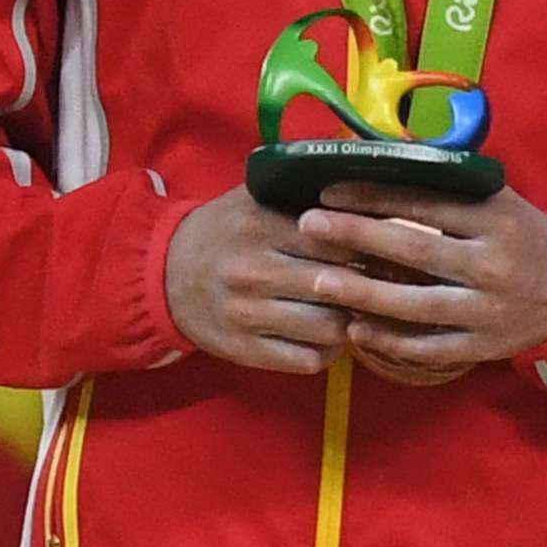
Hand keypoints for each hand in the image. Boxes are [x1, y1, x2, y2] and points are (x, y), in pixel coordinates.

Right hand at [165, 185, 379, 376]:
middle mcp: (251, 271)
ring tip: (357, 310)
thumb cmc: (227, 231)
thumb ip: (304, 192)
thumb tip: (371, 186)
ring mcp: (246, 315)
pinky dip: (329, 351)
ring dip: (353, 322)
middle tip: (382, 284)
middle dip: (368, 286)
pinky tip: (330, 336)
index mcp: (259, 227)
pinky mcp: (244, 350)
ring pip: (329, 327)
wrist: (164, 272)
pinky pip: (308, 360)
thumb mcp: (256, 198)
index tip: (382, 249)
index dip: (369, 247)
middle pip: (338, 286)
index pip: (337, 240)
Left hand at [290, 188, 546, 384]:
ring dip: (363, 292)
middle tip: (309, 225)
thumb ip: (450, 183)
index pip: (426, 204)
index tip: (329, 192)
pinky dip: (390, 341)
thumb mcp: (499, 200)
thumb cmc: (520, 236)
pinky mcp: (483, 346)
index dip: (374, 196)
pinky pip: (430, 347)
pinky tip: (355, 329)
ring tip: (319, 281)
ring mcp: (487, 309)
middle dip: (356, 236)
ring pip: (416, 304)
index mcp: (495, 221)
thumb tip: (383, 153)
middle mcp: (493, 265)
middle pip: (415, 250)